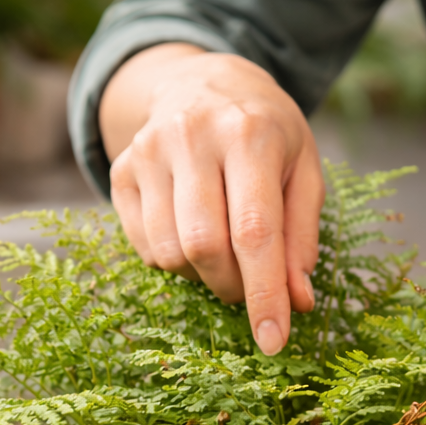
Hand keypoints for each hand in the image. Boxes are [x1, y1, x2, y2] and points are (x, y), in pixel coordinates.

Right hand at [99, 44, 324, 354]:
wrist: (206, 81)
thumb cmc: (268, 134)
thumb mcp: (305, 172)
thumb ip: (303, 238)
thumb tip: (297, 302)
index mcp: (249, 133)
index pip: (255, 231)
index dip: (264, 294)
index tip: (273, 343)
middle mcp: (191, 136)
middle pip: (204, 247)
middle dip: (234, 287)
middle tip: (251, 285)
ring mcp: (146, 151)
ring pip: (170, 254)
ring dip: (204, 277)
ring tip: (225, 253)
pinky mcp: (121, 171)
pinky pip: (145, 248)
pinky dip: (176, 263)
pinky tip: (193, 235)